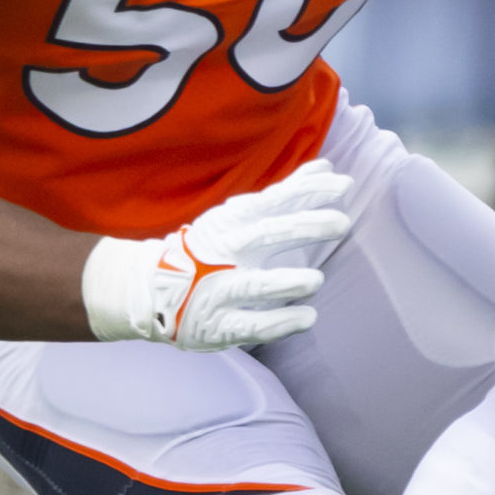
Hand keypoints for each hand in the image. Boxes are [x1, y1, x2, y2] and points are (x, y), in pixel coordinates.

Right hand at [82, 159, 352, 350]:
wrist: (151, 288)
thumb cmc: (211, 245)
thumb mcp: (241, 214)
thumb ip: (287, 194)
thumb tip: (327, 169)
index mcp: (233, 222)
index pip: (274, 200)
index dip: (308, 191)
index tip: (343, 184)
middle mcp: (225, 251)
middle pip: (266, 235)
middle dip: (304, 227)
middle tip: (342, 223)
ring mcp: (218, 289)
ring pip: (252, 285)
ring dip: (284, 282)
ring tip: (316, 280)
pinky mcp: (217, 324)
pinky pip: (249, 325)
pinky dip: (278, 324)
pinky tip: (307, 319)